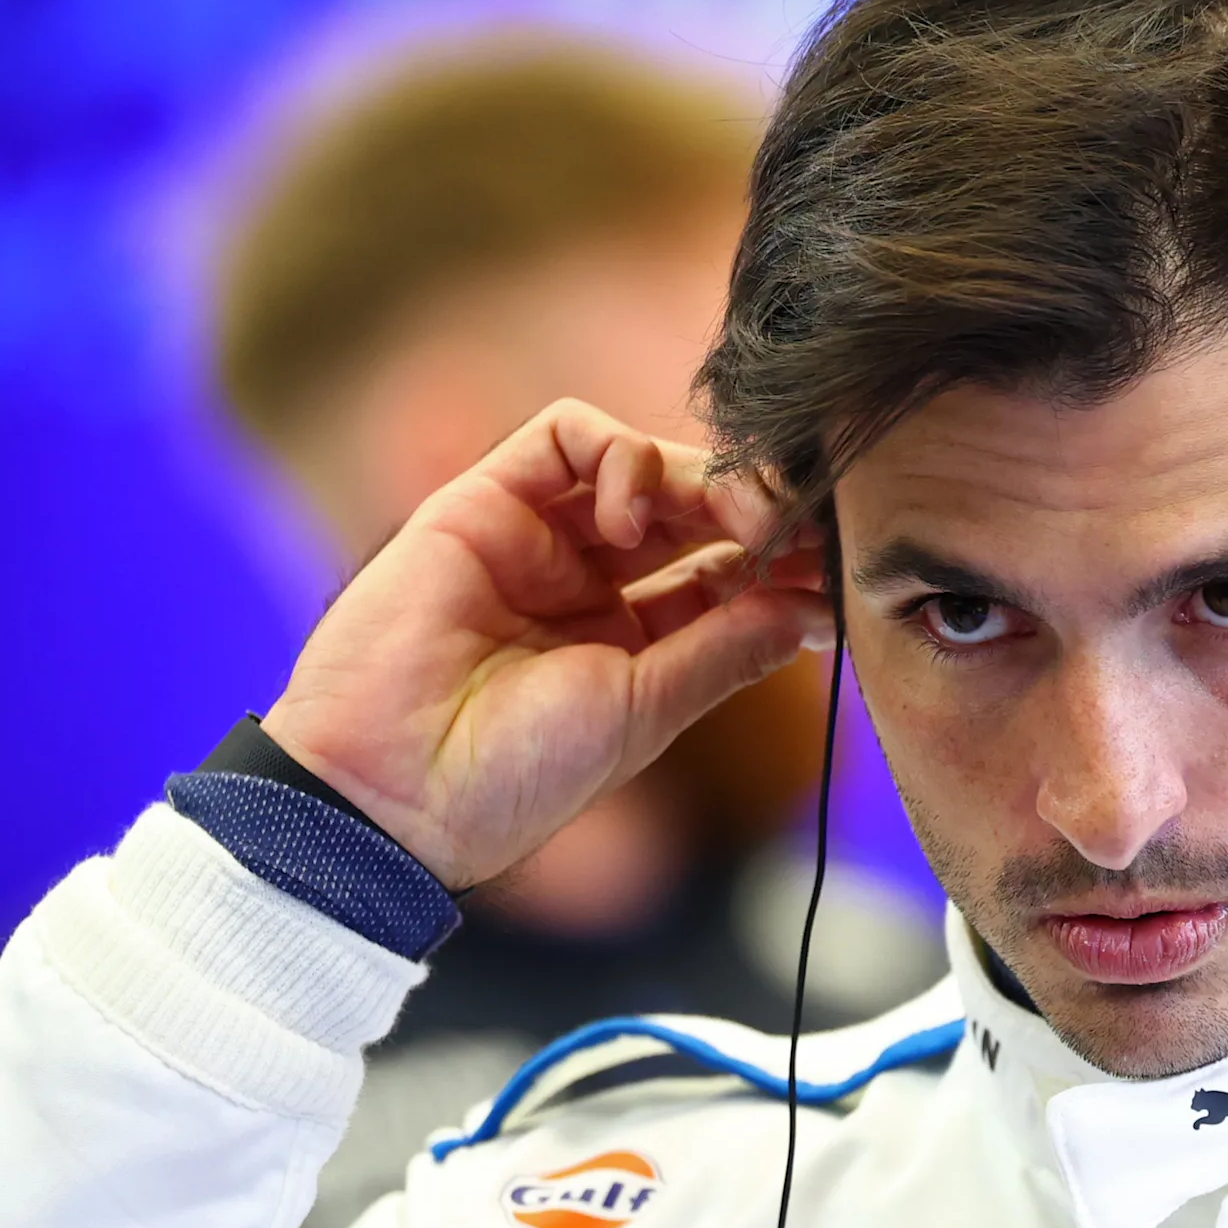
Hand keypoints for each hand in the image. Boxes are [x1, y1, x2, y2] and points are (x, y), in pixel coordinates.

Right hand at [259, 399, 830, 891]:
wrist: (391, 792)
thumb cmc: (512, 776)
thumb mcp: (646, 712)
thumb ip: (725, 647)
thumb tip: (814, 605)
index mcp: (630, 643)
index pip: (724, 572)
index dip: (782, 562)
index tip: (836, 571)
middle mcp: (587, 583)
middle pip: (693, 509)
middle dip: (758, 509)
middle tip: (805, 528)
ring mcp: (537, 538)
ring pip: (642, 464)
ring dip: (706, 478)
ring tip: (739, 520)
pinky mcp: (484, 499)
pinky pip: (567, 435)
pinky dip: (621, 458)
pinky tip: (632, 520)